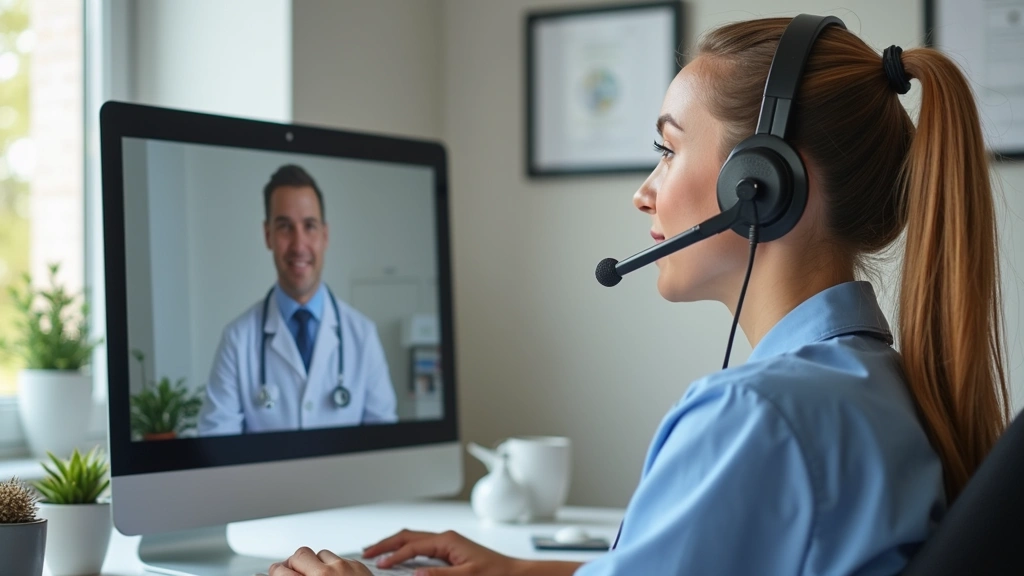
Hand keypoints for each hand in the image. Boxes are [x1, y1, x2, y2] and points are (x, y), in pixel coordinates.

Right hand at [269, 547, 372, 575]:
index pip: (282, 571)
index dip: (276, 571)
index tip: (276, 572)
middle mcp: (326, 574)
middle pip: (300, 554)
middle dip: (295, 563)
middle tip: (293, 570)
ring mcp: (344, 567)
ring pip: (321, 553)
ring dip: (316, 562)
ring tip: (316, 574)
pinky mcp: (358, 565)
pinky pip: (340, 558)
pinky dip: (335, 565)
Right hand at [363, 529, 523, 575]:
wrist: (514, 573)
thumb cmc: (496, 573)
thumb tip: (416, 575)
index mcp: (447, 540)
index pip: (412, 547)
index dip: (394, 557)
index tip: (378, 565)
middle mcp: (446, 538)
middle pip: (408, 536)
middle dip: (386, 543)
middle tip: (367, 551)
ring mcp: (447, 543)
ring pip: (413, 539)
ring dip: (394, 545)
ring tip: (378, 552)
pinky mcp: (449, 550)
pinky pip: (421, 547)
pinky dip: (406, 551)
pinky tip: (400, 558)